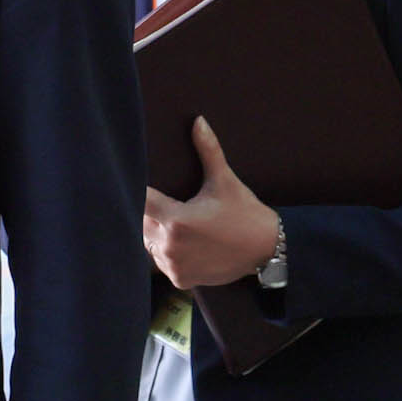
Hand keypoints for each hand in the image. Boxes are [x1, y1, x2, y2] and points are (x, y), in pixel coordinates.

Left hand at [143, 117, 280, 290]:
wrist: (269, 250)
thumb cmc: (245, 213)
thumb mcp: (225, 182)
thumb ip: (208, 151)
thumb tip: (198, 121)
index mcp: (176, 219)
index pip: (139, 203)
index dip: (136, 193)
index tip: (132, 184)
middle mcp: (170, 244)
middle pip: (142, 223)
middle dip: (152, 214)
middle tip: (174, 208)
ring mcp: (173, 264)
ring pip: (149, 244)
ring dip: (158, 235)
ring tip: (181, 226)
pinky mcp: (181, 279)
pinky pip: (162, 263)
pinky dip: (169, 254)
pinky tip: (187, 245)